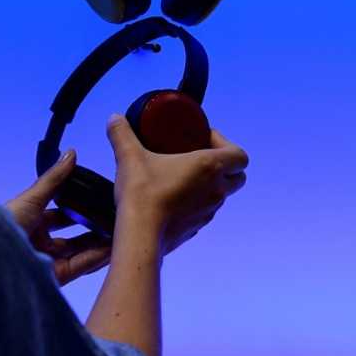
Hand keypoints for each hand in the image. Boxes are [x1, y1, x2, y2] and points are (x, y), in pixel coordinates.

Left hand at [5, 150, 111, 284]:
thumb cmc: (5, 225)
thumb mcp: (31, 198)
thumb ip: (55, 179)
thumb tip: (72, 153)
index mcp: (28, 223)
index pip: (58, 216)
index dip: (78, 209)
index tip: (98, 201)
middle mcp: (38, 243)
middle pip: (72, 236)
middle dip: (93, 229)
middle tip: (114, 219)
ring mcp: (47, 261)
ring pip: (79, 252)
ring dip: (100, 243)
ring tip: (121, 232)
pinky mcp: (55, 277)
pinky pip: (80, 266)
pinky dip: (98, 257)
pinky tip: (114, 247)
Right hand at [106, 114, 248, 253]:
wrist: (141, 236)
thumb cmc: (142, 194)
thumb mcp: (129, 157)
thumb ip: (121, 134)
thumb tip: (114, 118)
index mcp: (210, 167)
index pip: (240, 155)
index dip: (226, 144)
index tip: (204, 139)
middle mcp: (216, 190)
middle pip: (237, 176)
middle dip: (224, 165)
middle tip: (199, 155)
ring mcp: (209, 212)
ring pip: (222, 195)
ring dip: (211, 184)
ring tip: (184, 175)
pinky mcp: (197, 228)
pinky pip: (205, 211)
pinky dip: (197, 202)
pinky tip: (174, 197)